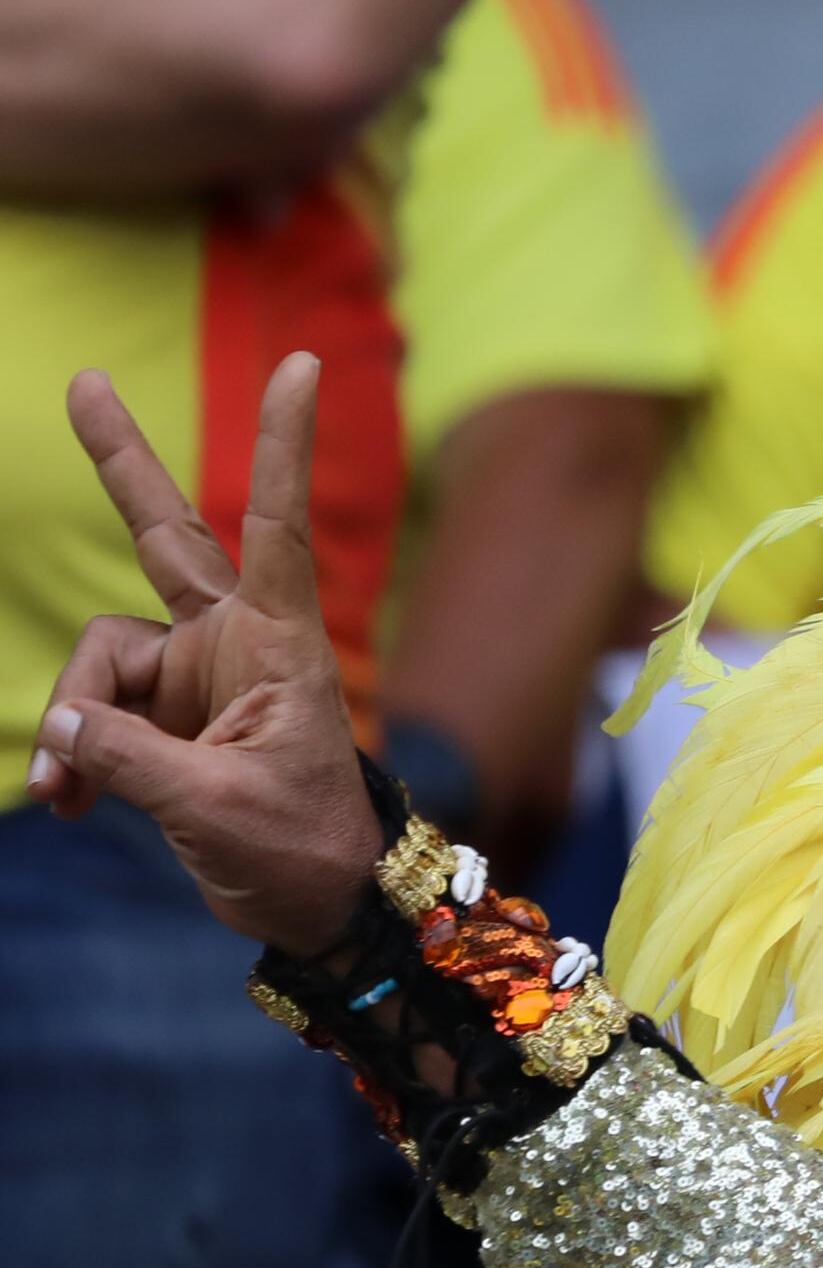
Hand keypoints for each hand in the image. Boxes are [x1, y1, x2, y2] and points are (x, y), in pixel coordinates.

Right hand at [28, 357, 381, 953]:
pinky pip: (90, 713)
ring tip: (69, 793)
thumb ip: (129, 757)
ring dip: (74, 725)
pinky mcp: (162, 716)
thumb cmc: (300, 851)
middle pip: (163, 534)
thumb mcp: (214, 809)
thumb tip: (58, 720)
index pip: (278, 523)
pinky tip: (67, 801)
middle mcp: (232, 642)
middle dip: (121, 462)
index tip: (302, 363)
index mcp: (278, 642)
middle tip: (80, 380)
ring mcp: (192, 675)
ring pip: (96, 661)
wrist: (319, 905)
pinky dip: (74, 753)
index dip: (283, 444)